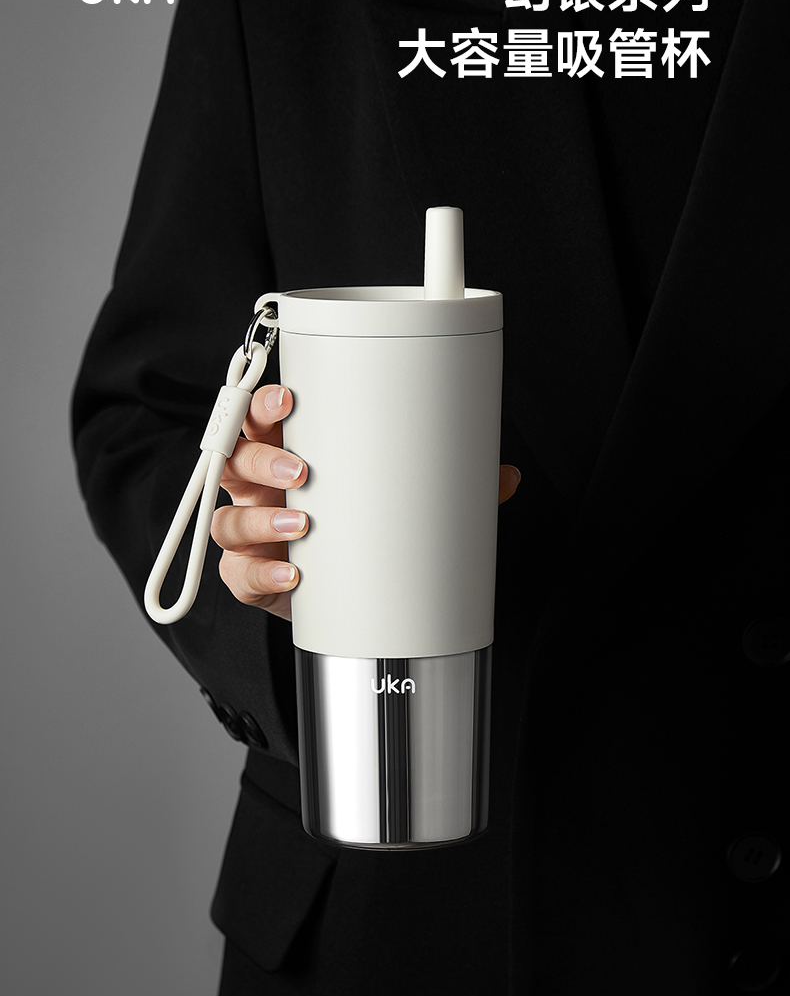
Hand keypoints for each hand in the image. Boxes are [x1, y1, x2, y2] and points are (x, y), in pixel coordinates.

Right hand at [212, 385, 521, 620]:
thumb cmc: (361, 529)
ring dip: (256, 520)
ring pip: (227, 518)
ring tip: (299, 528)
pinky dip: (260, 576)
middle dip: (260, 460)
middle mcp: (259, 489)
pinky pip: (237, 575)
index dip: (264, 404)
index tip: (288, 399)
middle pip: (233, 460)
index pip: (261, 417)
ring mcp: (251, 533)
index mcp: (286, 452)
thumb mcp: (401, 500)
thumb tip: (505, 477)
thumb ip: (448, 486)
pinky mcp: (252, 578)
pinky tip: (291, 577)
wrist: (345, 597)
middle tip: (300, 471)